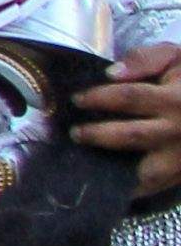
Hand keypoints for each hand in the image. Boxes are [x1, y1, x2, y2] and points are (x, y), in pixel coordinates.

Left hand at [69, 45, 180, 206]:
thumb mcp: (177, 57)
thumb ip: (146, 59)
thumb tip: (111, 73)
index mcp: (176, 99)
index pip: (129, 98)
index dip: (98, 98)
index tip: (76, 99)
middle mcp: (179, 131)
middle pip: (131, 136)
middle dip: (97, 135)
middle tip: (74, 133)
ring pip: (145, 172)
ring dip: (112, 170)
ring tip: (87, 162)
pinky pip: (156, 186)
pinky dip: (133, 188)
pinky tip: (111, 184)